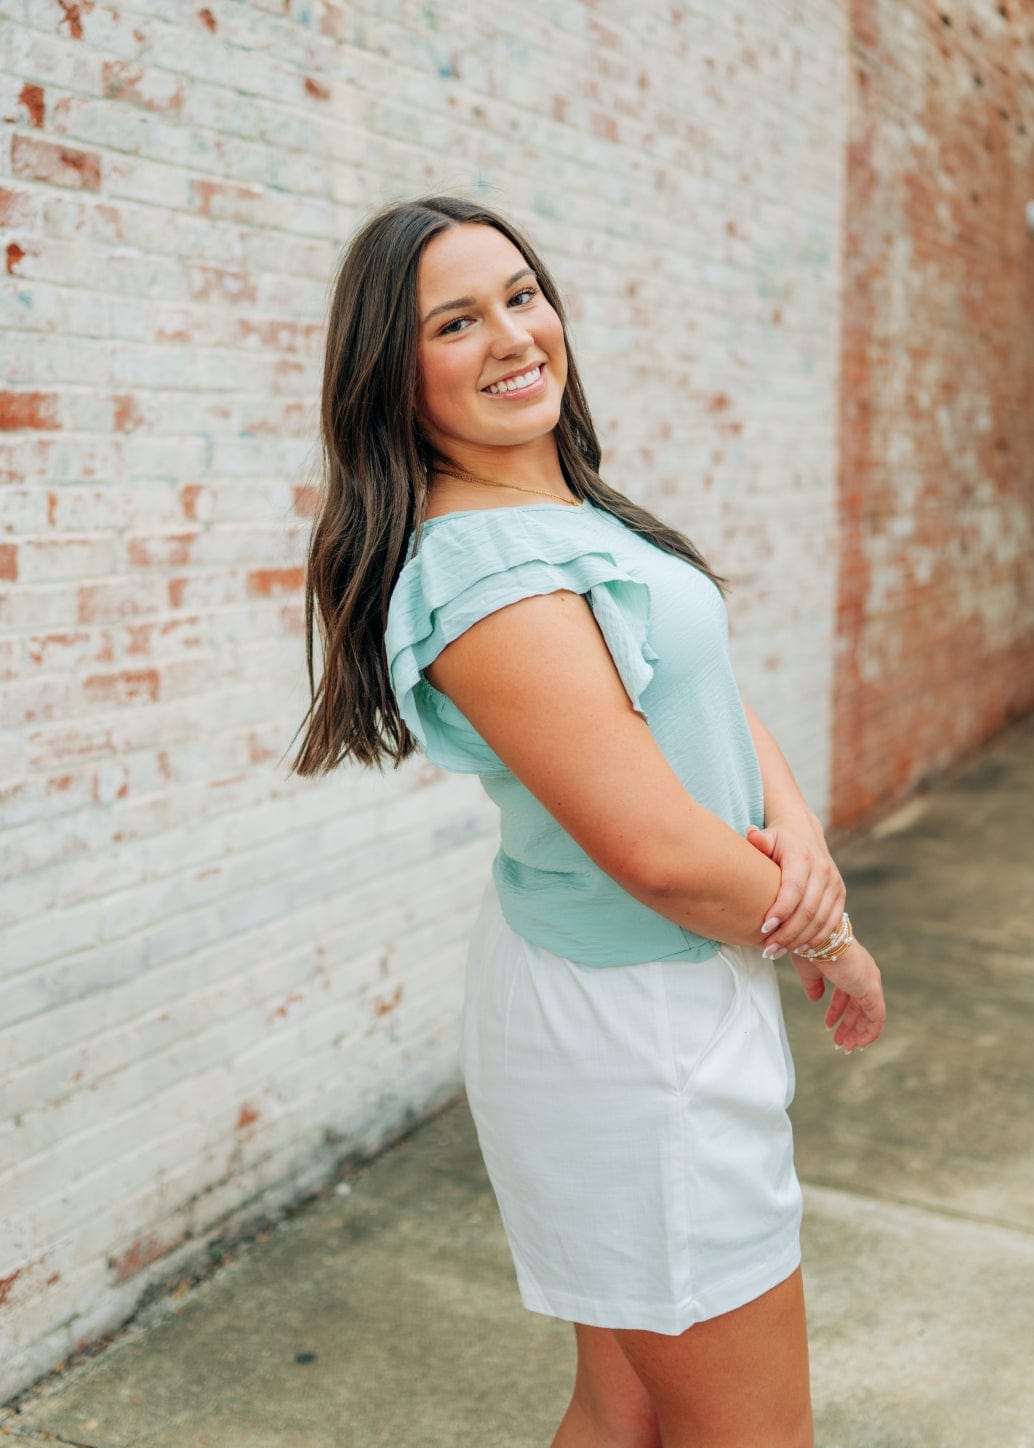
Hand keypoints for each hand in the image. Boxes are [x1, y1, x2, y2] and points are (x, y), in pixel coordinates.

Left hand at [747, 819, 846, 960]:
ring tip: (777, 952)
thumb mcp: (768, 836)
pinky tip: (799, 950)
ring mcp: (834, 884)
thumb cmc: (778, 840)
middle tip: (767, 949)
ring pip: (820, 920)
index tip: (763, 928)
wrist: (804, 832)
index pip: (794, 888)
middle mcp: (822, 871)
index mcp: (803, 857)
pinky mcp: (840, 895)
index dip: (780, 911)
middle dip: (787, 933)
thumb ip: (759, 840)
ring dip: (799, 941)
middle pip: (808, 910)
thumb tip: (751, 835)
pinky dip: (816, 939)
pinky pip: (831, 923)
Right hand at [808, 937, 885, 1050]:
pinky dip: (869, 1033)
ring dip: (857, 1032)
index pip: (847, 994)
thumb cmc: (810, 947)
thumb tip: (815, 999)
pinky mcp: (872, 991)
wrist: (817, 938)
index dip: (838, 1012)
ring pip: (869, 1014)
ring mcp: (870, 982)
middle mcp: (864, 975)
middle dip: (848, 1025)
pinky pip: (877, 1018)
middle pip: (859, 1006)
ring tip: (845, 1046)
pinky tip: (859, 1043)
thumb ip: (813, 985)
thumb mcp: (809, 970)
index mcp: (849, 967)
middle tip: (838, 1041)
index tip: (828, 1025)